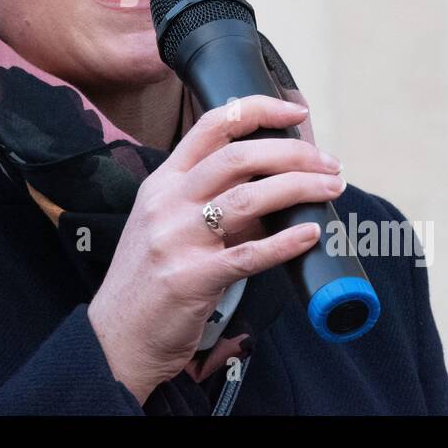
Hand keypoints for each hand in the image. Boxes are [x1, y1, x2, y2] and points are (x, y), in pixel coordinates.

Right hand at [86, 94, 343, 404]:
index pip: (211, 126)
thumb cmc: (148, 282)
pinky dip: (285, 242)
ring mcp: (176, 239)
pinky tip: (311, 235)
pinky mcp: (191, 279)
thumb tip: (274, 189)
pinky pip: (248, 255)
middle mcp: (166, 202)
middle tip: (329, 163)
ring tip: (332, 190)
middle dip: (293, 153)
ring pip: (248, 198)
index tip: (296, 112)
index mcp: (162, 182)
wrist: (115, 338)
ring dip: (299, 188)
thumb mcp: (167, 226)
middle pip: (237, 157)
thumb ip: (213, 203)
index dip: (258, 109)